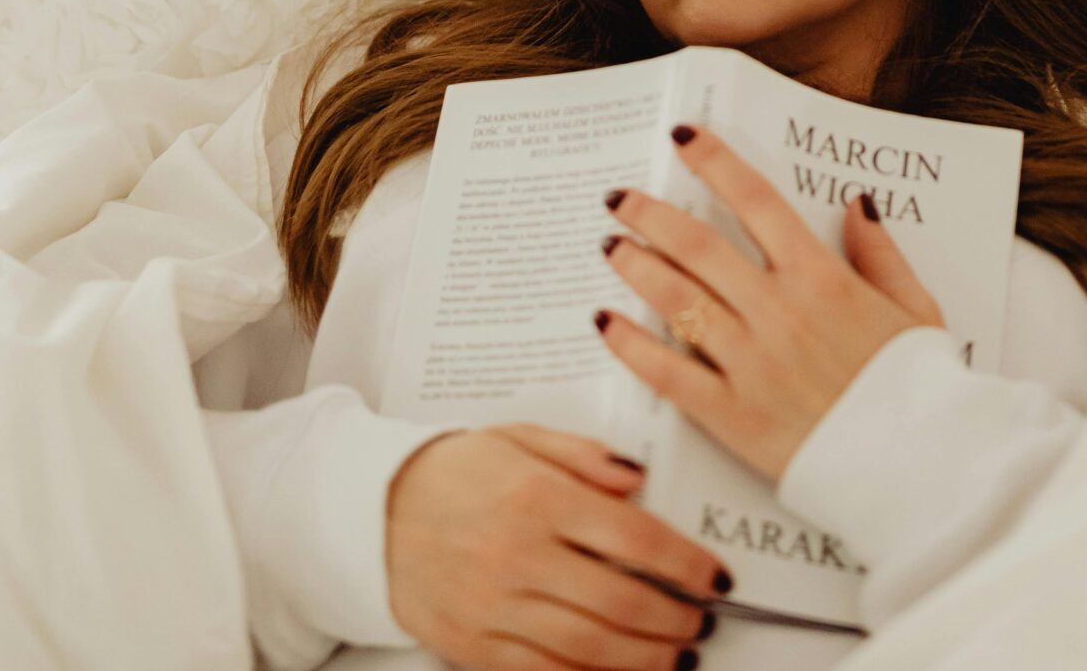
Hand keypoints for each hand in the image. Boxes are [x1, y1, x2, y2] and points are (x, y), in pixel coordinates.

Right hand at [385, 421, 730, 670]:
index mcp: (537, 498)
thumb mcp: (519, 437)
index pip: (635, 540)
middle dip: (676, 619)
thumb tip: (638, 477)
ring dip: (646, 658)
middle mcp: (518, 555)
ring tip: (678, 655)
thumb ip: (584, 455)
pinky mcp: (474, 646)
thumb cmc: (451, 473)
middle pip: (621, 603)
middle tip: (704, 621)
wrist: (371, 513)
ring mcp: (494, 607)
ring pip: (590, 649)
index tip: (715, 576)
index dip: (687, 565)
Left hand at [597, 123, 946, 483]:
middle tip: (620, 197)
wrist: (921, 466)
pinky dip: (631, 345)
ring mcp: (751, 363)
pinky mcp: (733, 415)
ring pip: (677, 300)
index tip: (684, 137)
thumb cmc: (920, 388)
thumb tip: (856, 203)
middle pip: (698, 245)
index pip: (756, 200)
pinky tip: (606, 322)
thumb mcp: (916, 308)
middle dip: (651, 214)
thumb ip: (881, 253)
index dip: (714, 161)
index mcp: (823, 277)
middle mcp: (779, 311)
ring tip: (610, 246)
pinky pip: (668, 373)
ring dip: (635, 266)